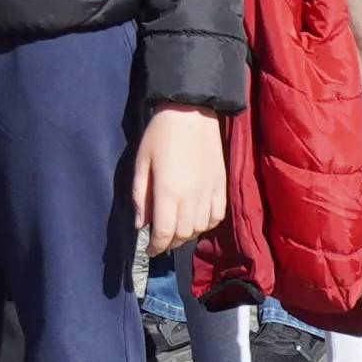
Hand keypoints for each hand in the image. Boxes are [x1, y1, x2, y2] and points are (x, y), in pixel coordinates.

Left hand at [130, 106, 228, 262]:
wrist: (192, 112)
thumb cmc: (160, 134)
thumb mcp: (142, 162)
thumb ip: (140, 195)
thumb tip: (141, 224)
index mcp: (168, 191)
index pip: (164, 232)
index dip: (155, 246)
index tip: (149, 249)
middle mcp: (191, 197)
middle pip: (183, 234)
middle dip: (170, 243)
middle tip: (160, 240)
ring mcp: (209, 192)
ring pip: (200, 228)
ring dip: (187, 235)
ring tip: (177, 231)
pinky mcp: (221, 186)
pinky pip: (217, 216)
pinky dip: (207, 224)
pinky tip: (197, 221)